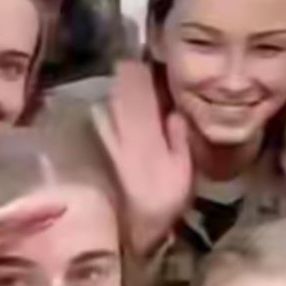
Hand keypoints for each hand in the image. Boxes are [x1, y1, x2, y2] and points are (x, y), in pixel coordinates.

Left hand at [94, 61, 192, 255]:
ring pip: (110, 100)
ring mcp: (108, 136)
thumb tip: (174, 111)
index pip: (138, 83)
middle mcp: (121, 125)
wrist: (134, 228)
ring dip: (120, 90)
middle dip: (129, 74)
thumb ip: (179, 137)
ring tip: (132, 84)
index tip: (151, 57)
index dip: (142, 66)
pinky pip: (103, 118)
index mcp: (144, 126)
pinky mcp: (101, 147)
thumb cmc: (164, 200)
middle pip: (120, 87)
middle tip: (143, 66)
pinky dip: (110, 109)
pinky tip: (118, 112)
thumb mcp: (183, 170)